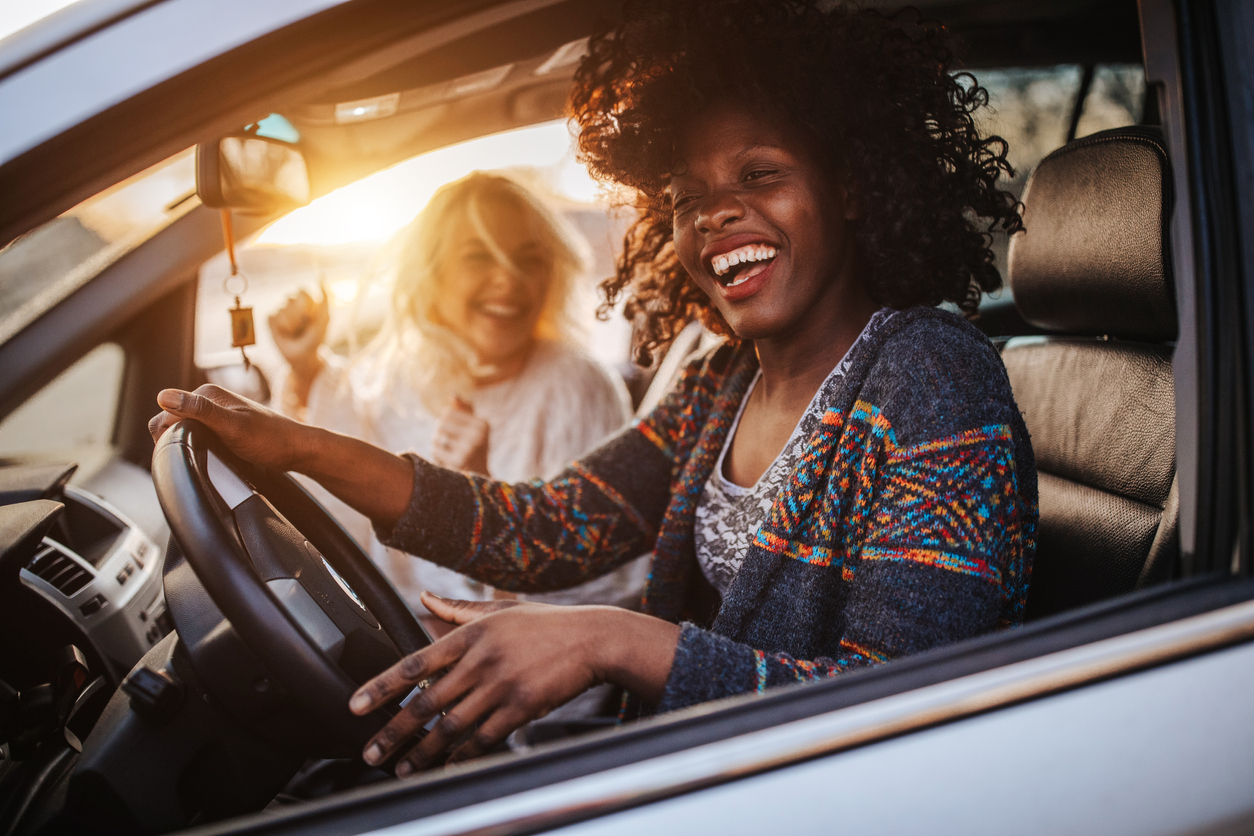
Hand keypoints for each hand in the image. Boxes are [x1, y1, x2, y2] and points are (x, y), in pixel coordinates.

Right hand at [148, 384, 309, 470]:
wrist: (297, 450)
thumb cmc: (271, 439)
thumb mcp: (232, 427)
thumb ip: (200, 411)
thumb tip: (163, 396)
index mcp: (207, 394)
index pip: (165, 413)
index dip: (167, 435)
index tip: (185, 452)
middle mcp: (209, 401)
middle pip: (172, 422)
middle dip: (176, 440)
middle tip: (198, 457)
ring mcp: (216, 414)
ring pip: (184, 430)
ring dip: (187, 445)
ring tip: (205, 458)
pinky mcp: (222, 427)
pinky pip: (198, 436)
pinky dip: (198, 448)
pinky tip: (210, 457)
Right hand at [269, 285, 329, 384]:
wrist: (303, 357)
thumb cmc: (315, 339)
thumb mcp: (324, 319)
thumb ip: (325, 298)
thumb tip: (322, 276)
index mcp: (307, 300)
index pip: (302, 291)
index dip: (306, 306)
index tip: (311, 318)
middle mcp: (293, 303)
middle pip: (291, 298)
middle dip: (298, 315)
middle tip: (303, 326)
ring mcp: (281, 310)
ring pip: (282, 310)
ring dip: (291, 324)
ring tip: (295, 332)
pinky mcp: (271, 319)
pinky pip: (272, 317)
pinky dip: (280, 328)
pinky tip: (284, 333)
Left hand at [350, 593, 679, 774]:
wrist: (593, 638)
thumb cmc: (546, 624)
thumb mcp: (500, 609)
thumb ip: (457, 610)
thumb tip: (421, 599)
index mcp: (472, 634)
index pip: (414, 663)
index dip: (380, 687)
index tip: (355, 707)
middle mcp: (482, 660)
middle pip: (426, 702)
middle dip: (393, 732)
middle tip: (370, 752)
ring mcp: (502, 685)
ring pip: (450, 726)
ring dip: (422, 752)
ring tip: (402, 768)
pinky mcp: (522, 708)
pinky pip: (483, 738)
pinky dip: (461, 755)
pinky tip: (445, 765)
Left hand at [431, 397, 489, 474]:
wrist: (479, 481)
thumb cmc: (474, 450)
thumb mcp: (475, 428)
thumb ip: (465, 410)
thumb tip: (453, 395)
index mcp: (483, 423)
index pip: (449, 412)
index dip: (447, 421)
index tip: (456, 433)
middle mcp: (479, 434)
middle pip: (441, 423)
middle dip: (441, 433)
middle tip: (450, 444)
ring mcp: (469, 448)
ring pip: (437, 437)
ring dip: (438, 445)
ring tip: (450, 453)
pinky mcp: (459, 461)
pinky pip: (436, 451)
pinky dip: (438, 456)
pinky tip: (448, 462)